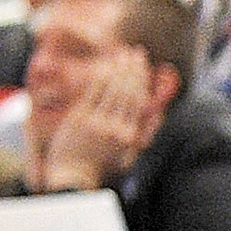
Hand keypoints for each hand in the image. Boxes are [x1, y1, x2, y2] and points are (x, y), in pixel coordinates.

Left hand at [39, 50, 163, 191]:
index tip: (146, 67)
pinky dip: (102, 77)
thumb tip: (158, 111)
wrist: (72, 178)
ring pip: (113, 89)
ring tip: (124, 54)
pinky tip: (106, 66)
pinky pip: (94, 92)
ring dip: (120, 69)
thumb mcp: (129, 155)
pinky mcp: (80, 118)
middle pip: (129, 92)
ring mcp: (98, 122)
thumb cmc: (101, 168)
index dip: (144, 82)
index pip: (141, 103)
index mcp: (131, 137)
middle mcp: (117, 128)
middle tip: (137, 52)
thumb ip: (144, 133)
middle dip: (134, 70)